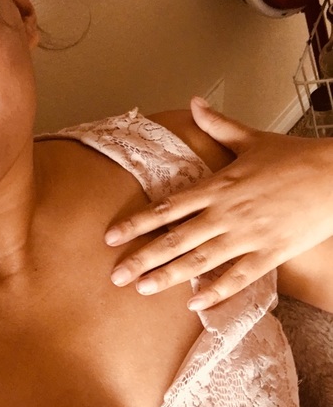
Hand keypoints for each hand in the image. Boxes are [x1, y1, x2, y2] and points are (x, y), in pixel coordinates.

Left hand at [105, 97, 332, 309]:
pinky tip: (194, 304)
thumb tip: (194, 102)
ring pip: (200, 260)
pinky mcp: (270, 253)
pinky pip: (239, 276)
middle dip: (143, 258)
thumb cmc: (294, 157)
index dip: (136, 223)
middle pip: (175, 239)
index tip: (111, 237)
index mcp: (217, 186)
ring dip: (169, 276)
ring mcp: (247, 235)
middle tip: (116, 276)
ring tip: (142, 289)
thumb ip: (218, 126)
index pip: (167, 207)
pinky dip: (217, 290)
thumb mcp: (252, 138)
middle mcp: (225, 213)